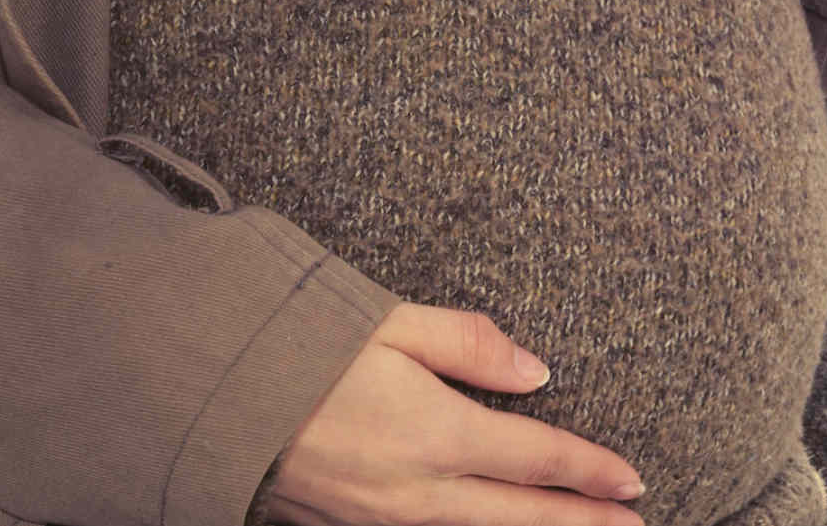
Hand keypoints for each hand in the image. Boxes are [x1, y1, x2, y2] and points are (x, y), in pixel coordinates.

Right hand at [266, 304, 646, 525]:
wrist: (193, 391)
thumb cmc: (286, 342)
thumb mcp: (385, 320)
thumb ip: (468, 344)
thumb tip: (535, 371)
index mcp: (433, 433)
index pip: (537, 458)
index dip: (591, 471)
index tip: (633, 482)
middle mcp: (412, 490)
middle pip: (518, 517)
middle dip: (579, 525)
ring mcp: (375, 518)